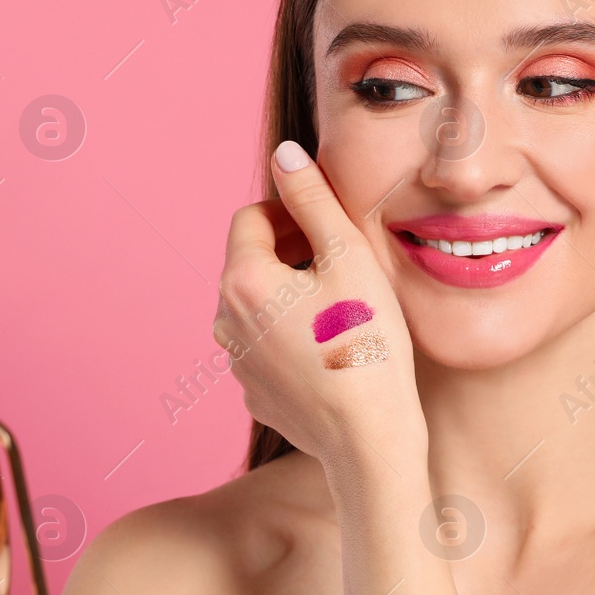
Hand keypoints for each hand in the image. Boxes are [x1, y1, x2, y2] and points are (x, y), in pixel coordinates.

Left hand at [213, 139, 425, 467]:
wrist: (369, 441)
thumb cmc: (368, 344)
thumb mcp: (348, 258)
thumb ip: (313, 199)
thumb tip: (284, 154)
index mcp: (241, 281)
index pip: (252, 218)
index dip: (291, 210)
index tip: (328, 223)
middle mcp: (224, 321)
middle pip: (252, 261)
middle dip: (292, 251)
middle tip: (343, 261)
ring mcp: (235, 362)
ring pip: (259, 305)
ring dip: (292, 294)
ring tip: (343, 307)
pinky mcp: (254, 392)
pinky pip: (267, 346)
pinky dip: (293, 335)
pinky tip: (333, 348)